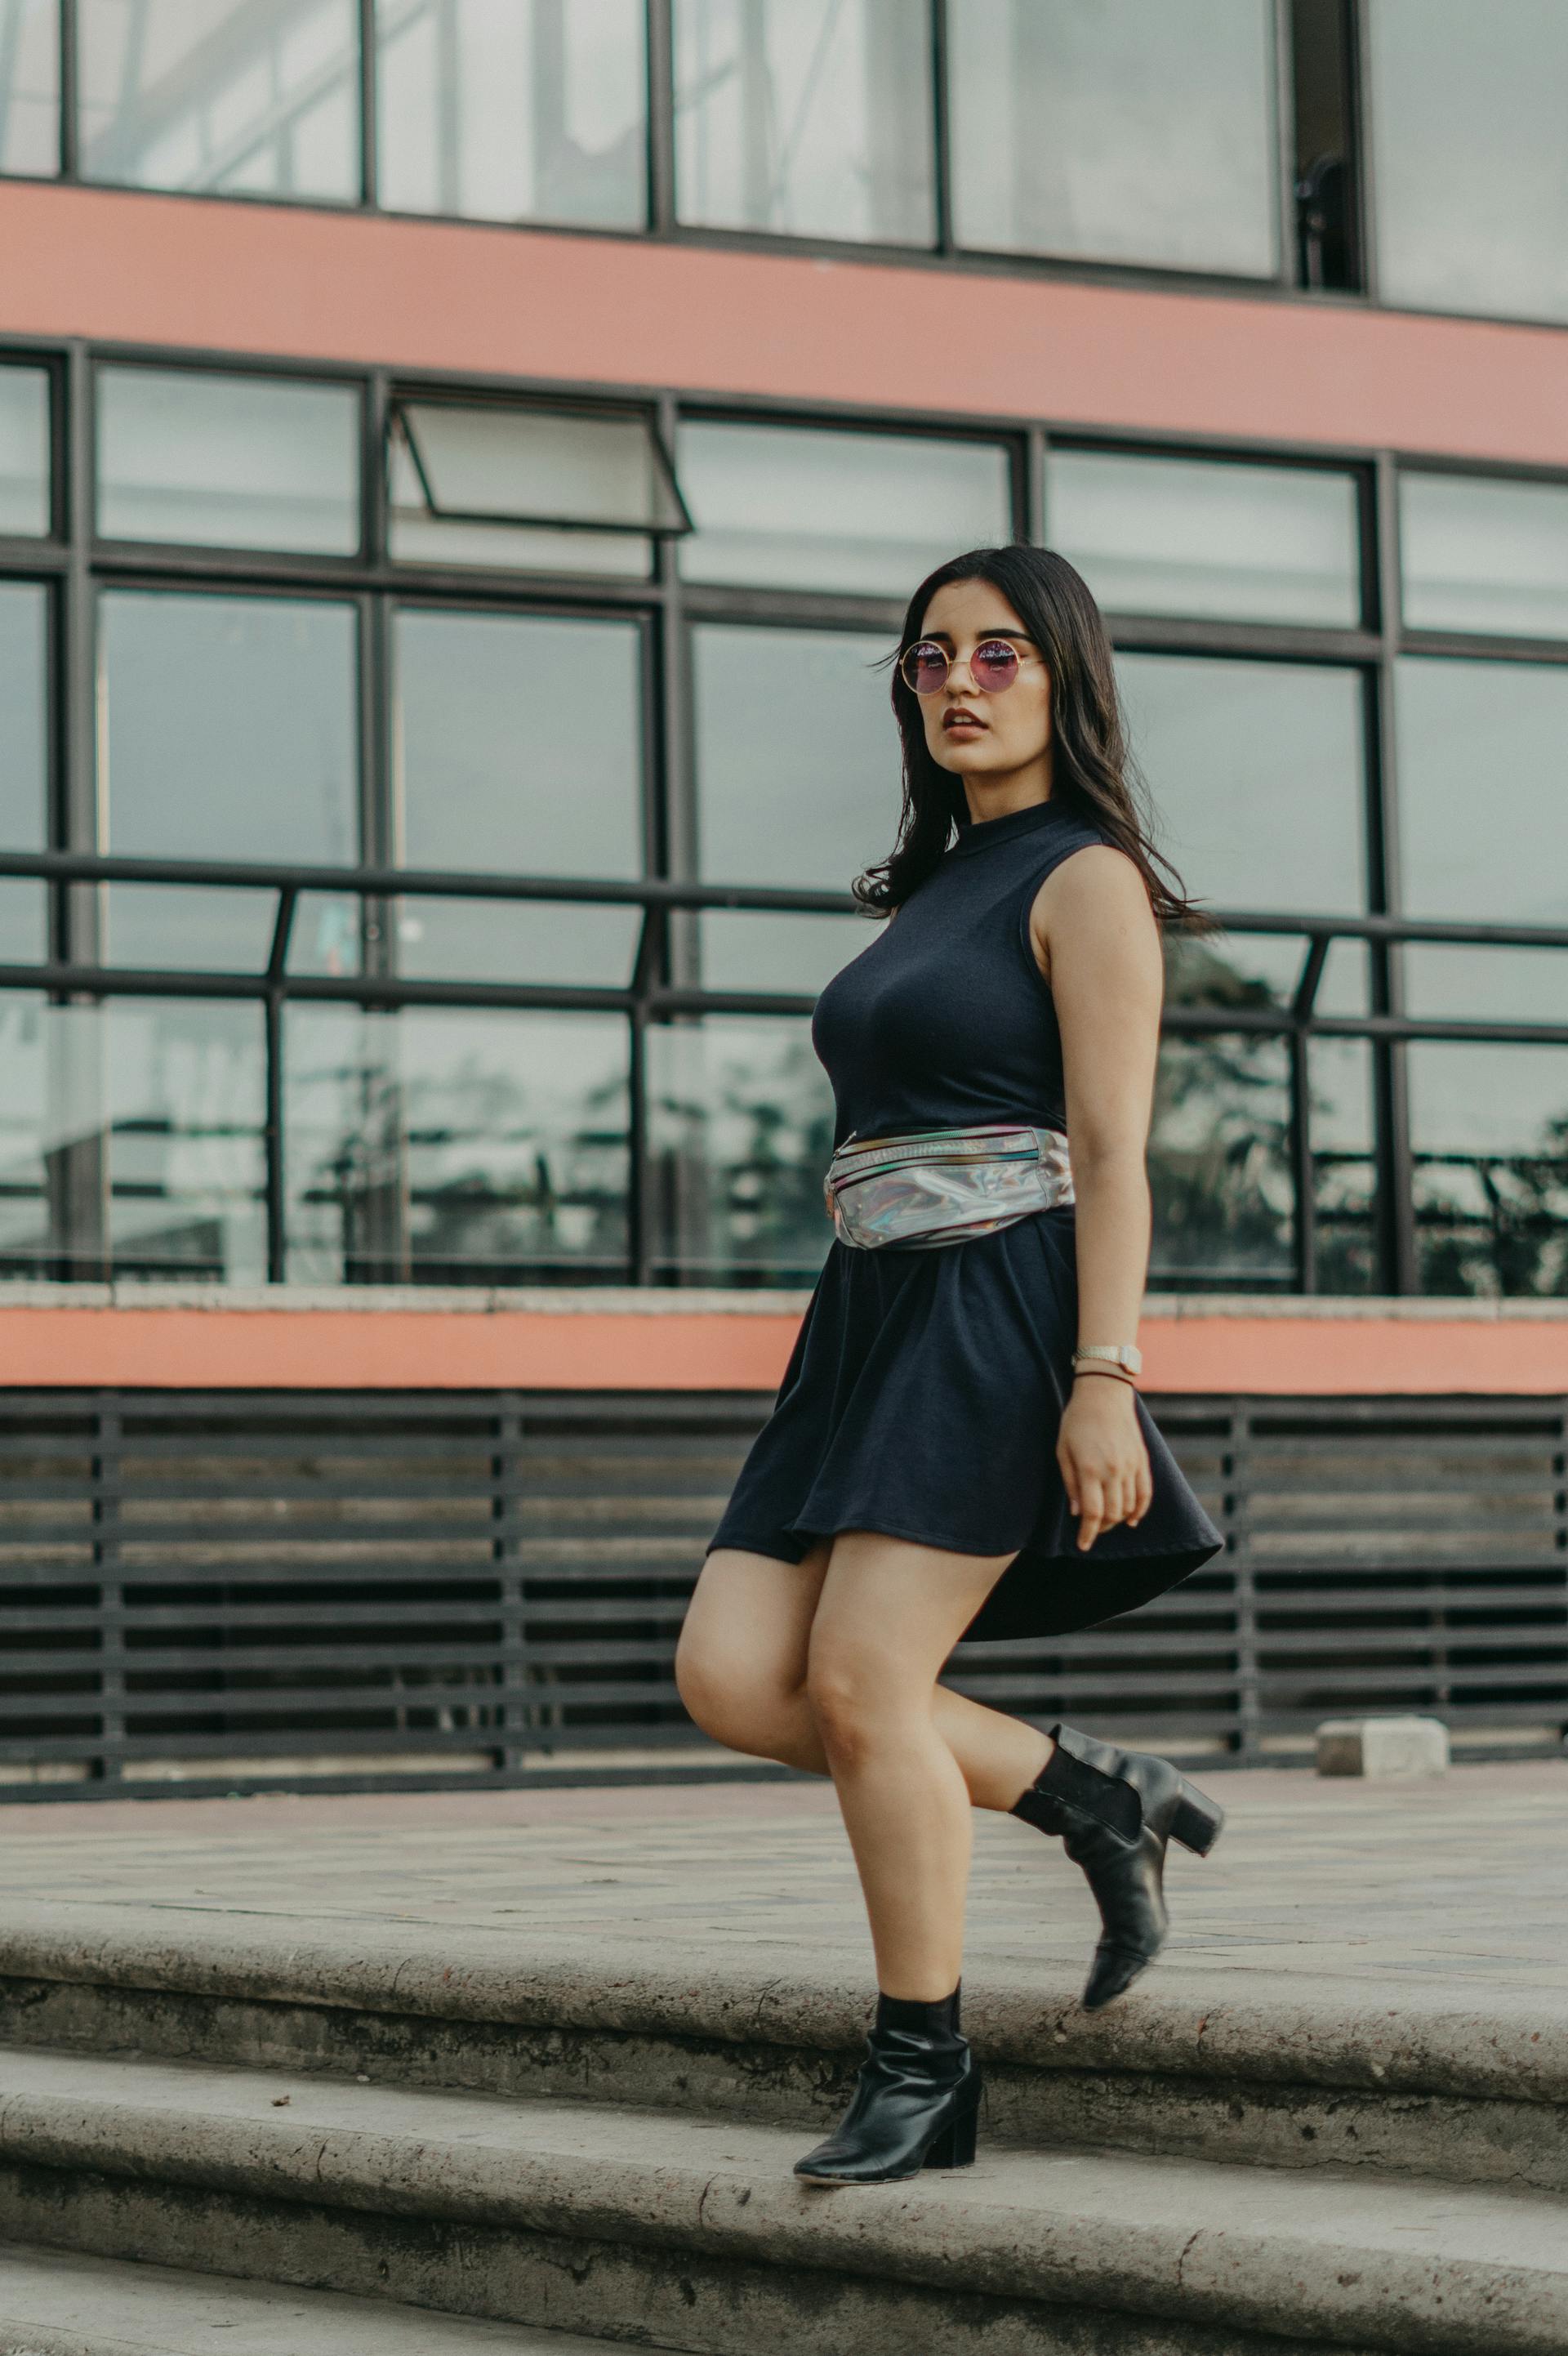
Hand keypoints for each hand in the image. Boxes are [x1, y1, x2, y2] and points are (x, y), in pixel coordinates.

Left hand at [1058, 1376, 1152, 1551]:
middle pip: (1113, 1514)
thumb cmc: (1077, 1420)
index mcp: (1090, 1469)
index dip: (1088, 1534)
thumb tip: (1077, 1513)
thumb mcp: (1062, 1450)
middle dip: (1102, 1528)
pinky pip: (1145, 1493)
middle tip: (1091, 1530)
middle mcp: (1113, 1470)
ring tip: (1107, 1523)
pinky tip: (1131, 1518)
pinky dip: (1139, 1509)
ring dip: (1118, 1520)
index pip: (1093, 1514)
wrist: (1104, 1393)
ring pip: (1129, 1506)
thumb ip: (1069, 1483)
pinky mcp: (1142, 1460)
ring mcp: (1131, 1466)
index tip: (1083, 1545)